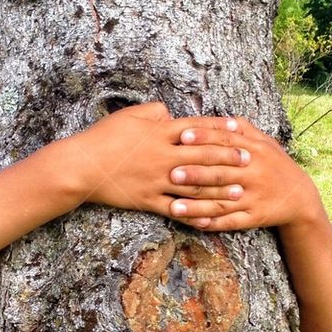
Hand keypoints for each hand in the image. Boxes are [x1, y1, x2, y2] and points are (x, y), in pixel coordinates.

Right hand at [66, 102, 249, 215]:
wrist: (81, 167)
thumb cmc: (103, 137)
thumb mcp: (129, 115)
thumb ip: (154, 112)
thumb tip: (171, 112)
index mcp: (160, 133)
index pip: (198, 129)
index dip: (220, 130)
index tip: (239, 130)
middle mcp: (163, 157)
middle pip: (204, 157)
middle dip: (229, 159)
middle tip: (250, 161)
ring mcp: (157, 181)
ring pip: (195, 187)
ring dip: (219, 190)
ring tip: (239, 192)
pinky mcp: (147, 200)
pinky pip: (175, 210)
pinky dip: (194, 215)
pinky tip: (209, 219)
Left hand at [167, 115, 323, 231]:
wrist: (299, 197)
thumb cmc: (274, 165)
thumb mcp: (265, 143)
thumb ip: (243, 131)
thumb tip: (221, 119)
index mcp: (256, 152)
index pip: (227, 143)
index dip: (205, 138)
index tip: (183, 136)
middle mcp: (254, 175)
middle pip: (221, 173)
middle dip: (196, 174)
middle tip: (171, 173)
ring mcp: (253, 198)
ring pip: (222, 202)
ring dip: (197, 206)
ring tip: (173, 207)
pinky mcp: (254, 218)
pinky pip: (231, 222)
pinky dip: (213, 224)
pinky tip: (194, 225)